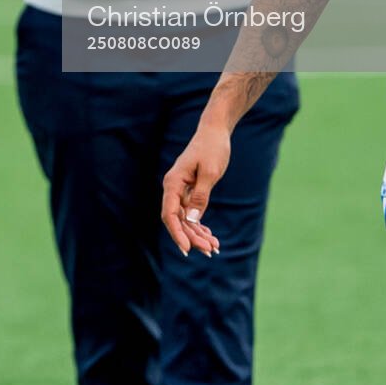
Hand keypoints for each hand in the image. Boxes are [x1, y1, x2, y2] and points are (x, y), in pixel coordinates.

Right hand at [160, 124, 228, 256]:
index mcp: (173, 182)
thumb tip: (193, 220)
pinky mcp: (190, 191)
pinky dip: (201, 226)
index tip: (187, 250)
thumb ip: (201, 196)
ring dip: (198, 235)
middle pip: (178, 220)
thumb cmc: (212, 149)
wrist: (215, 132)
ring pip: (185, 220)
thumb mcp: (210, 172)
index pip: (170, 214)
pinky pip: (192, 213)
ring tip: (214, 248)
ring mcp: (181, 190)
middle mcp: (173, 188)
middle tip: (210, 251)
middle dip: (192, 238)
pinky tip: (211, 237)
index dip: (177, 233)